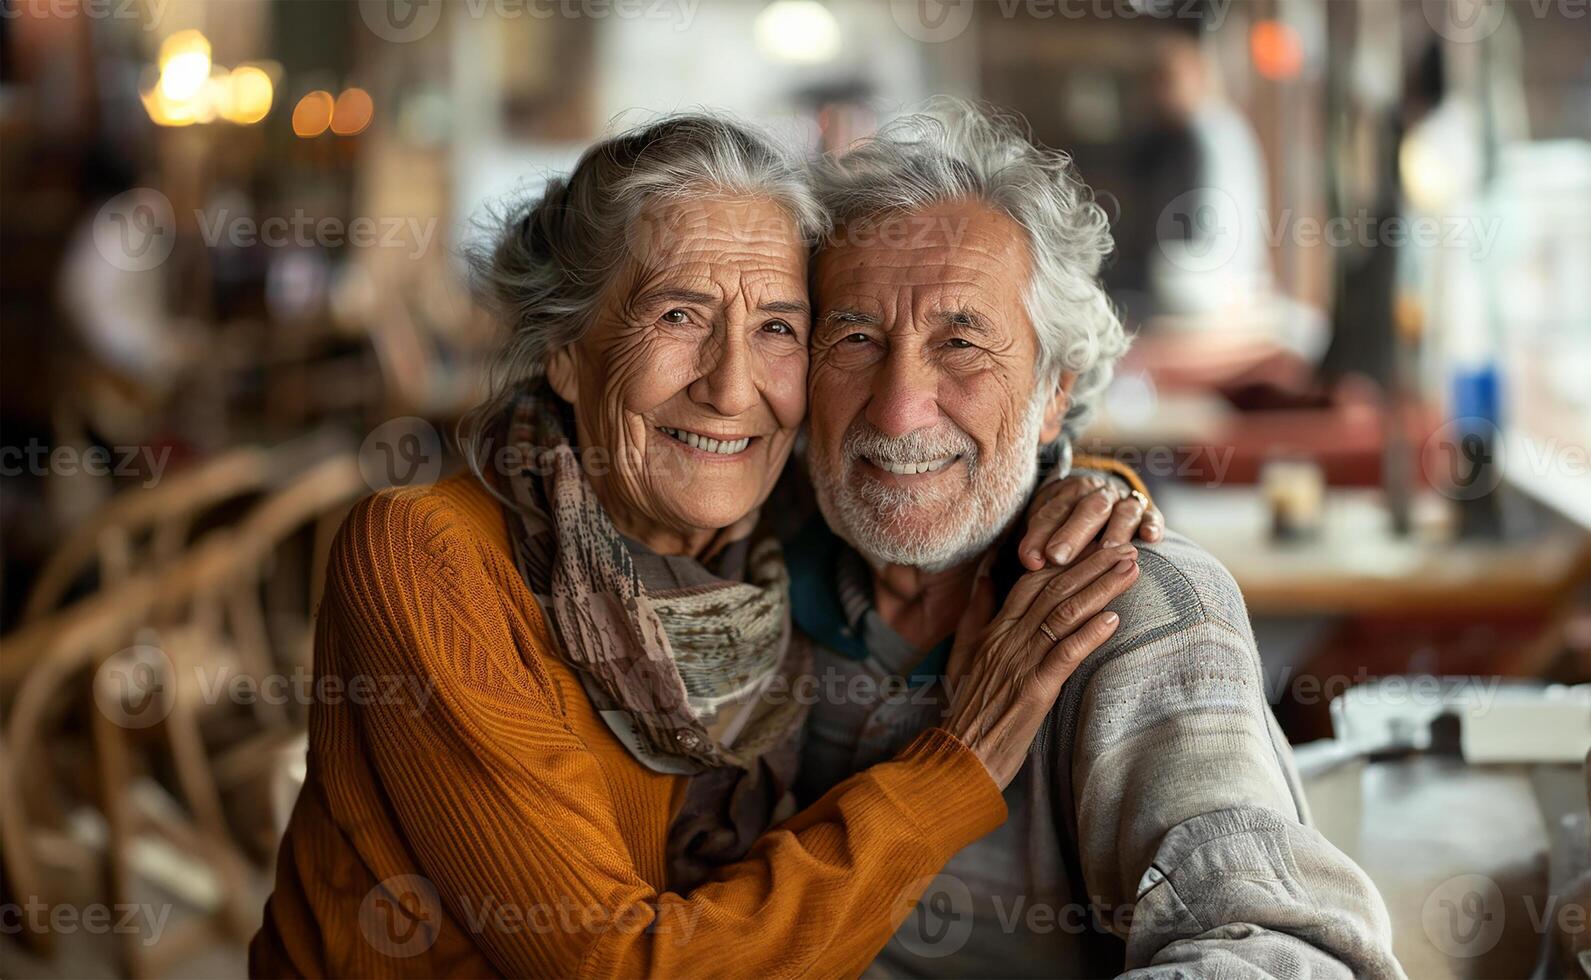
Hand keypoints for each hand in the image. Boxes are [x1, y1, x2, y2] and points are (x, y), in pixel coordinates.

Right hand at [942, 544, 1139, 787]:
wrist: (957, 757)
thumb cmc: (967, 711)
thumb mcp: (963, 655)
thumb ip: (977, 614)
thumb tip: (986, 576)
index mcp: (994, 630)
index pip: (1033, 581)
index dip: (1066, 558)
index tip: (1097, 543)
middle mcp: (1007, 640)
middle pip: (1054, 589)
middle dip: (1093, 564)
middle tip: (1126, 546)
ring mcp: (1019, 663)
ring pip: (1064, 614)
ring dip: (1101, 589)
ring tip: (1131, 570)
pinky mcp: (1033, 691)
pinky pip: (1064, 655)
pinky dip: (1089, 635)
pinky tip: (1114, 618)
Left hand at [1018, 474, 1163, 570]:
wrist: (1103, 495)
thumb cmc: (1069, 522)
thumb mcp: (1050, 525)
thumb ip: (1039, 541)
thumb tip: (1030, 563)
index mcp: (1068, 493)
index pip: (1052, 513)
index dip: (1039, 536)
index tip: (1030, 561)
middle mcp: (1098, 494)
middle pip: (1087, 509)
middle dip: (1072, 533)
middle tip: (1058, 557)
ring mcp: (1125, 503)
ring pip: (1122, 512)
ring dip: (1114, 531)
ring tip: (1106, 552)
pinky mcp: (1149, 513)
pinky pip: (1152, 516)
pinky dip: (1152, 524)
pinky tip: (1150, 537)